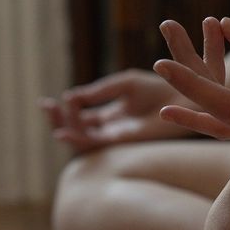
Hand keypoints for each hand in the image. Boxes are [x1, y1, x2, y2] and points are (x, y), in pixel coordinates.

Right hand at [40, 68, 197, 151]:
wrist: (183, 97)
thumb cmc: (161, 89)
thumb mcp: (124, 84)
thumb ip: (100, 91)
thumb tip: (71, 97)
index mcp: (113, 114)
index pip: (82, 116)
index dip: (65, 109)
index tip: (54, 99)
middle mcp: (113, 128)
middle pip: (78, 129)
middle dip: (59, 119)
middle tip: (46, 106)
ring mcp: (117, 135)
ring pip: (83, 138)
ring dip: (64, 127)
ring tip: (52, 113)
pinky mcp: (123, 140)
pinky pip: (96, 144)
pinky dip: (78, 139)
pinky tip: (64, 131)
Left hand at [154, 16, 229, 150]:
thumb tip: (225, 25)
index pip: (222, 101)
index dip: (188, 83)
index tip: (162, 62)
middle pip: (219, 120)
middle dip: (187, 95)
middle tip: (158, 69)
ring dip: (199, 115)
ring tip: (166, 109)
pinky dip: (222, 119)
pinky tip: (205, 112)